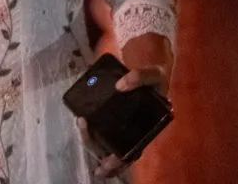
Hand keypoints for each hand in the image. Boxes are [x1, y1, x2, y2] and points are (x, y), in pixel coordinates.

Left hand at [78, 64, 168, 178]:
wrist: (151, 68)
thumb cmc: (155, 78)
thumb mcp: (154, 75)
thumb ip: (141, 77)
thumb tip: (120, 85)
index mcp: (145, 130)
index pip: (131, 154)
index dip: (117, 164)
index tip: (103, 168)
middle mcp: (131, 132)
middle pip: (112, 150)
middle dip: (97, 149)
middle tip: (84, 130)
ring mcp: (120, 124)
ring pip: (103, 141)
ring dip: (90, 138)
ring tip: (81, 122)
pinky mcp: (111, 114)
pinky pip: (98, 126)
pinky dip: (89, 128)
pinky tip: (82, 121)